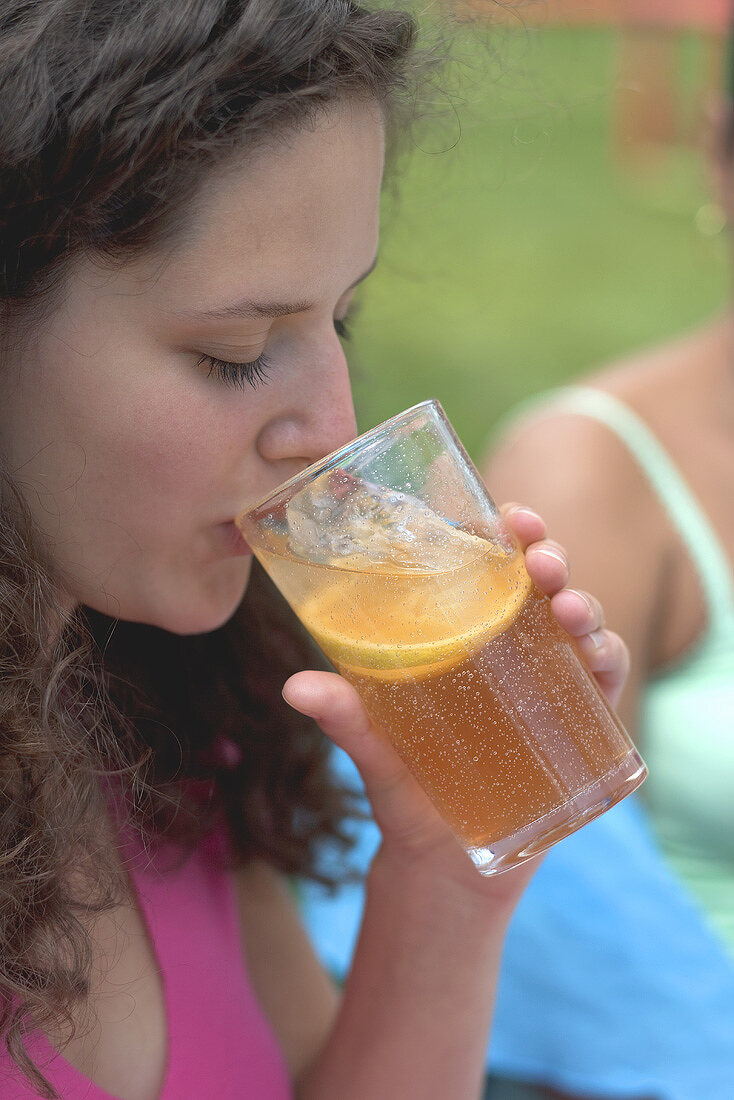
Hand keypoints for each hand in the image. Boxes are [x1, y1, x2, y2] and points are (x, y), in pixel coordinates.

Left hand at [282, 503, 630, 910]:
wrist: (442, 867)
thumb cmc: (406, 793)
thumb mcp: (374, 750)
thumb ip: (344, 718)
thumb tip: (296, 685)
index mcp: (461, 640)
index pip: (487, 570)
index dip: (504, 535)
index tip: (508, 516)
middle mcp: (510, 652)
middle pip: (540, 587)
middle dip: (550, 559)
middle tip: (542, 561)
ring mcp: (546, 686)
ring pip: (579, 625)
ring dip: (585, 606)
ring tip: (570, 610)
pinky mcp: (576, 726)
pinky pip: (604, 682)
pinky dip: (609, 661)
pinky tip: (599, 658)